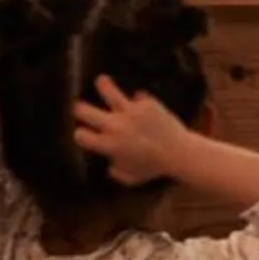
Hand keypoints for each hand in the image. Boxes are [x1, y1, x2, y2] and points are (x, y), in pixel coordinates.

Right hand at [71, 75, 192, 185]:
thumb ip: (115, 171)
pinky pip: (138, 96)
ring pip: (109, 91)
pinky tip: (139, 100)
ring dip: (103, 85)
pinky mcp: (146, 103)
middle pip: (84, 110)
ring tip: (101, 81)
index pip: (80, 135)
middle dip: (79, 109)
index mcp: (108, 145)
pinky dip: (139, 100)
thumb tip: (109, 162)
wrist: (179, 153)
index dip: (80, 134)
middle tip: (80, 108)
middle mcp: (115, 126)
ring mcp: (131, 112)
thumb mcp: (130, 177)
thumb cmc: (153, 168)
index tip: (82, 133)